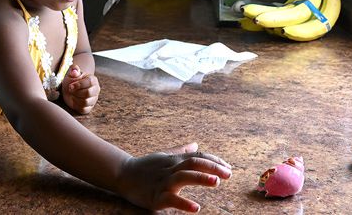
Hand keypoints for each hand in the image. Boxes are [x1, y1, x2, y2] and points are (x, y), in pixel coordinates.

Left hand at [62, 64, 99, 113]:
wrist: (70, 88)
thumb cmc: (72, 79)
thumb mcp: (71, 73)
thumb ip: (73, 70)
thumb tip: (75, 71)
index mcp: (93, 80)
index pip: (89, 82)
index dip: (79, 84)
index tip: (70, 86)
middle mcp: (96, 90)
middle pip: (88, 93)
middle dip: (76, 92)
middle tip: (70, 90)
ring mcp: (93, 99)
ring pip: (85, 102)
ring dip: (75, 98)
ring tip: (72, 94)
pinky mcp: (89, 107)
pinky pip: (84, 109)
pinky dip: (76, 106)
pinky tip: (73, 100)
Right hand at [116, 142, 231, 211]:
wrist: (122, 175)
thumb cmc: (145, 167)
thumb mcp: (164, 156)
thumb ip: (180, 151)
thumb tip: (195, 144)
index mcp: (174, 160)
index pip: (197, 156)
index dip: (214, 160)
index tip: (228, 167)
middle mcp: (170, 169)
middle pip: (192, 163)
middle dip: (212, 167)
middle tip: (229, 173)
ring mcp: (163, 182)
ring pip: (183, 177)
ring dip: (201, 178)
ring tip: (217, 182)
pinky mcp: (155, 197)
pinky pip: (171, 199)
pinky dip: (183, 203)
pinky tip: (196, 207)